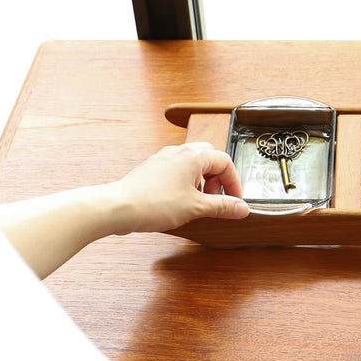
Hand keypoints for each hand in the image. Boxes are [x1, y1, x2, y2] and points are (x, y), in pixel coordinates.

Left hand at [108, 141, 248, 233]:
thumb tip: (242, 208)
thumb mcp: (196, 207)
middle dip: (217, 179)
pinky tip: (179, 202)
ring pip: (192, 164)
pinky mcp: (153, 168)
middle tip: (215, 198)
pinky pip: (177, 170)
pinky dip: (185, 182)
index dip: (234, 182)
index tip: (234, 201)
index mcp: (193, 156)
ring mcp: (164, 158)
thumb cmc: (153, 203)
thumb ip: (222, 206)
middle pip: (209, 158)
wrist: (119, 207)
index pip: (225, 162)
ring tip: (197, 202)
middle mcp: (178, 151)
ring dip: (201, 181)